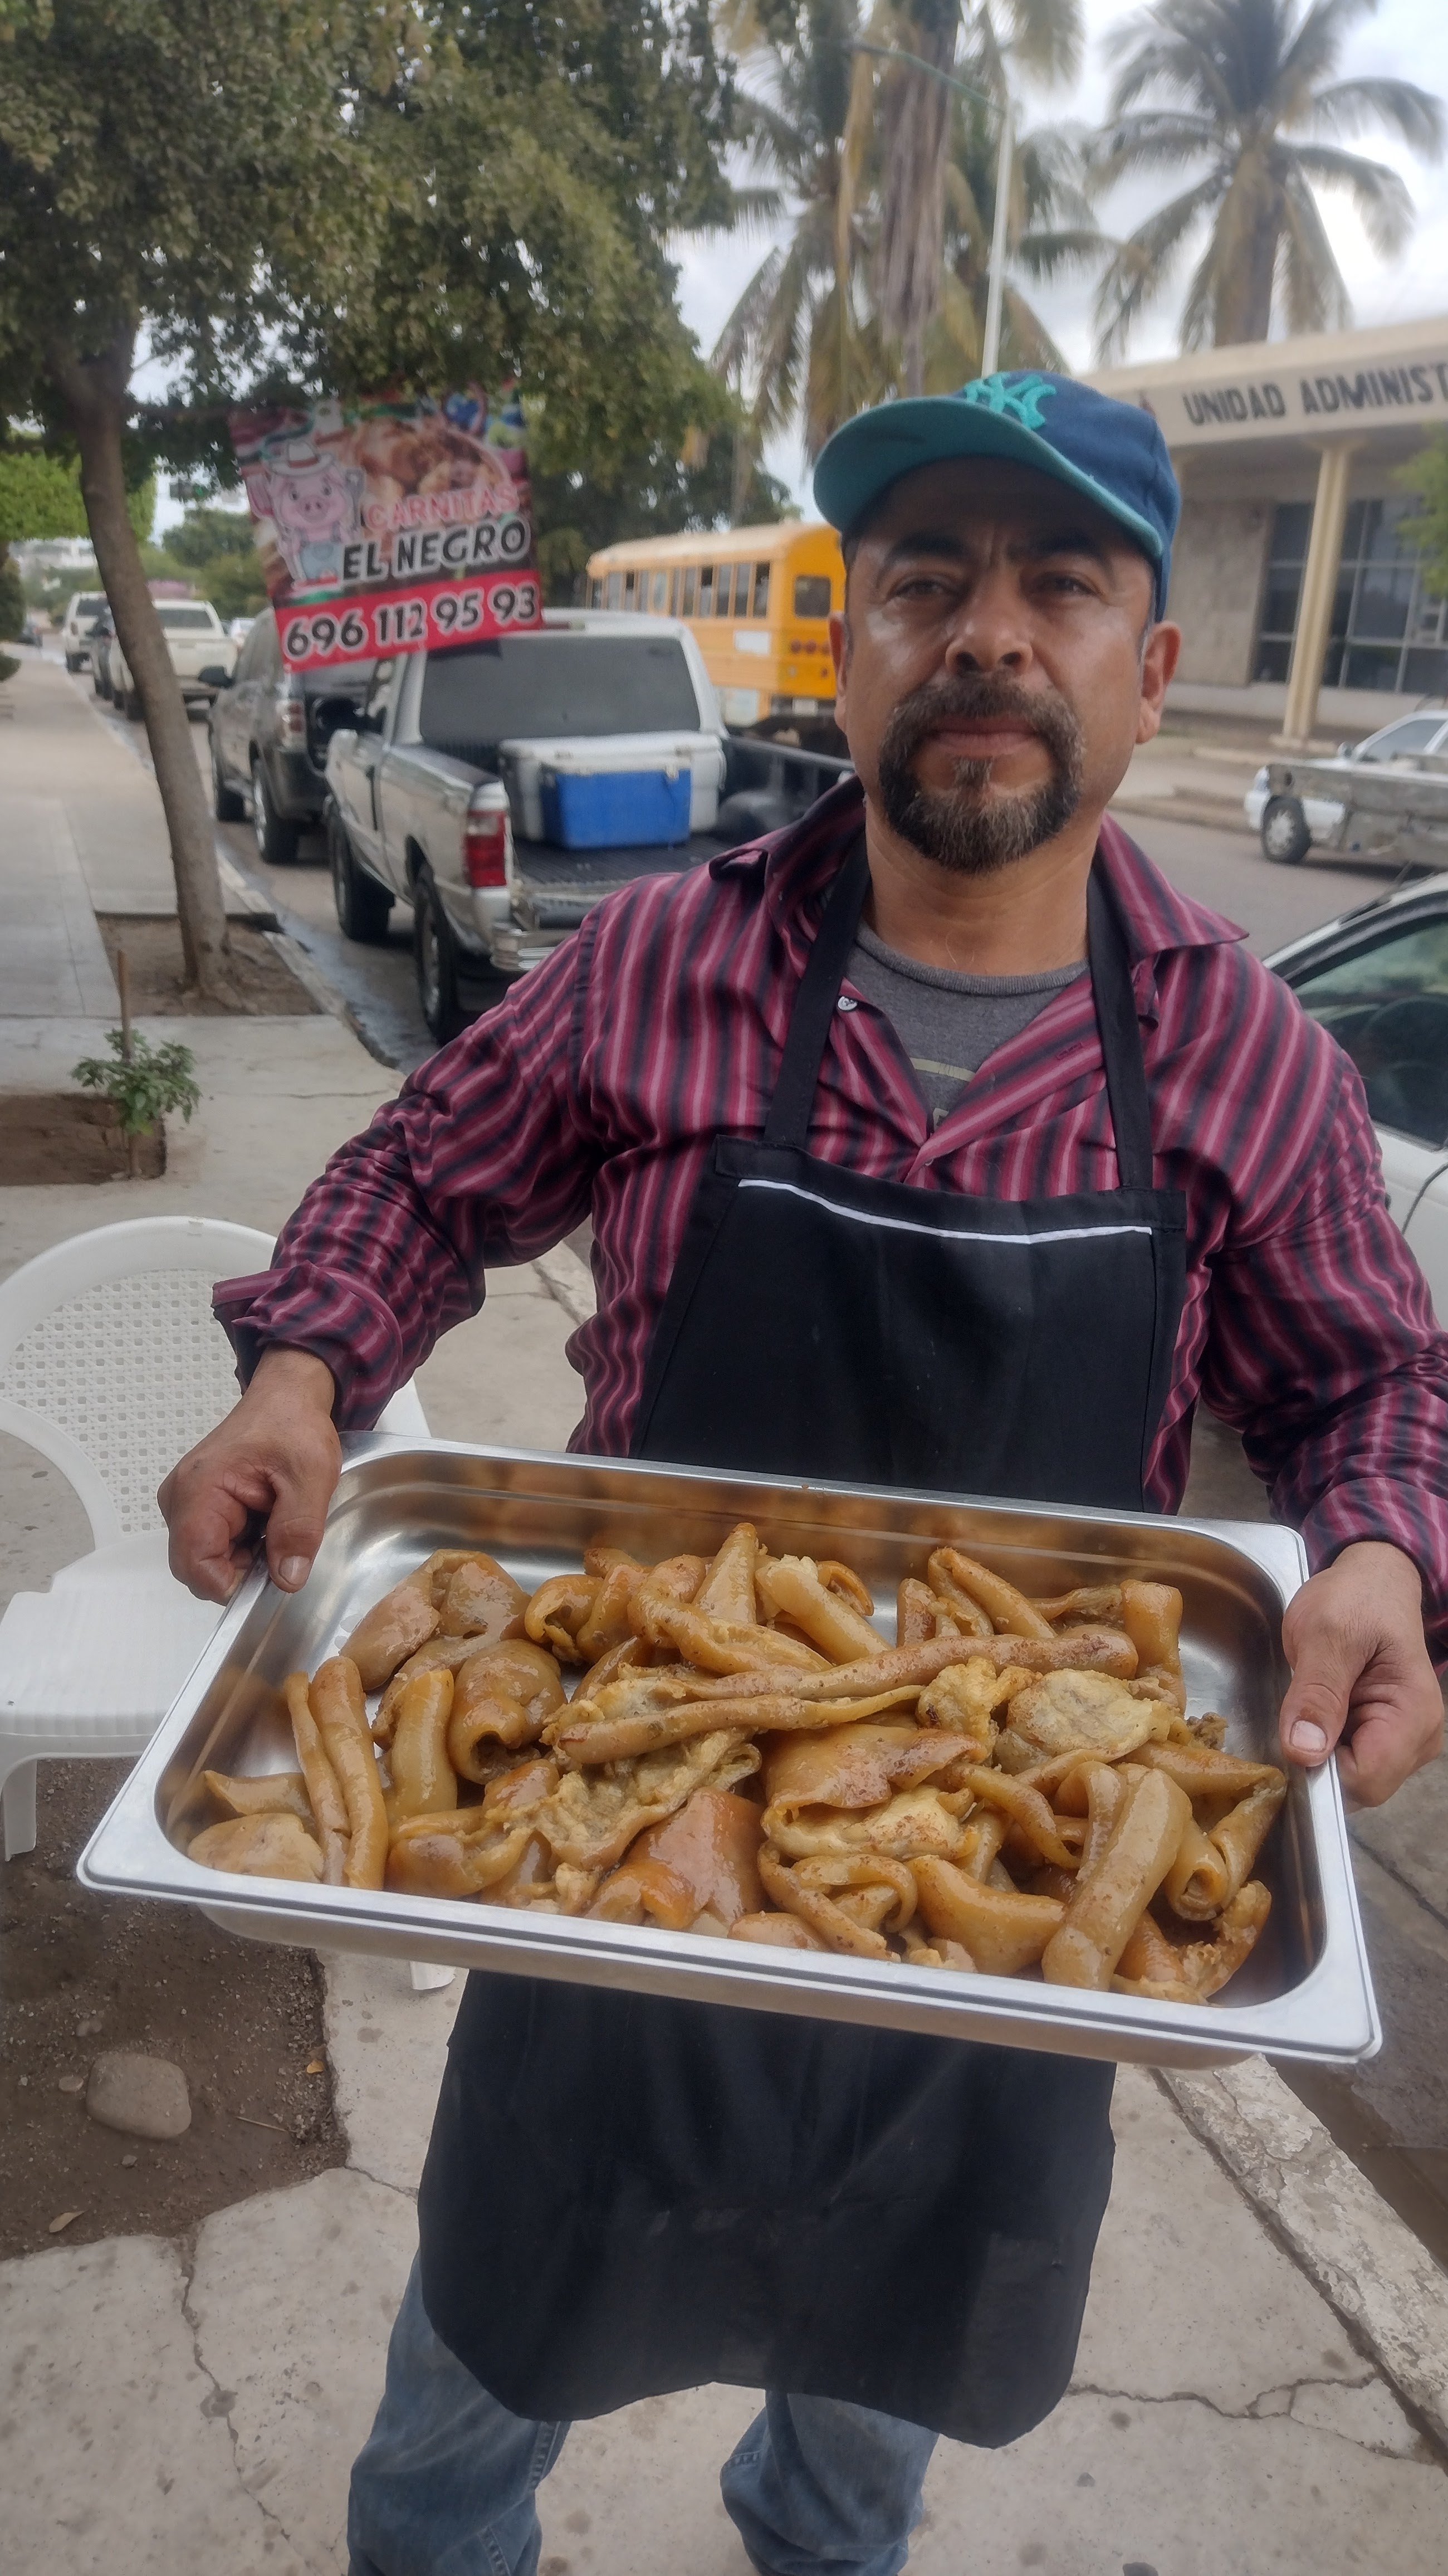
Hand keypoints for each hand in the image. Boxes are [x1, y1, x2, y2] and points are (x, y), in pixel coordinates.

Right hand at [158, 1346, 340, 1603]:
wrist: (286, 1399)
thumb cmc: (292, 1426)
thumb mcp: (310, 1477)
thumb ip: (298, 1530)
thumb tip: (287, 1579)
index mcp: (198, 1491)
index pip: (196, 1566)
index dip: (233, 1585)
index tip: (271, 1576)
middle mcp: (180, 1500)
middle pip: (197, 1568)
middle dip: (241, 1571)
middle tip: (281, 1546)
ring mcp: (186, 1504)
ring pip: (208, 1560)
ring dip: (245, 1558)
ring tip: (276, 1524)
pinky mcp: (198, 1506)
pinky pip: (214, 1545)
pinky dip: (243, 1546)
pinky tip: (266, 1522)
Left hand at [1279, 1541, 1443, 1806]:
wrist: (1371, 1582)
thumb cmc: (1355, 1600)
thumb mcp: (1325, 1635)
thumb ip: (1317, 1693)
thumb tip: (1305, 1752)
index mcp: (1413, 1716)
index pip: (1366, 1779)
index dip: (1321, 1772)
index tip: (1288, 1739)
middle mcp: (1417, 1739)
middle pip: (1359, 1787)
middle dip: (1318, 1763)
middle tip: (1292, 1715)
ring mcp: (1403, 1742)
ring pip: (1351, 1779)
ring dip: (1319, 1753)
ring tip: (1305, 1709)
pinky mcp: (1384, 1739)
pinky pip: (1348, 1762)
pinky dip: (1323, 1746)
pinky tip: (1314, 1715)